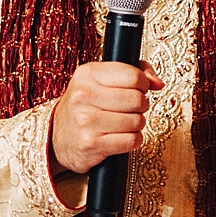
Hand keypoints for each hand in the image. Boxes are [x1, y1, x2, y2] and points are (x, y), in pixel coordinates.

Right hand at [49, 60, 162, 174]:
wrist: (58, 136)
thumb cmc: (86, 105)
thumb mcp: (102, 79)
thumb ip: (135, 72)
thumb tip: (157, 83)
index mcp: (87, 74)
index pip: (134, 76)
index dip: (143, 84)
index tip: (138, 89)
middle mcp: (83, 96)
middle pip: (137, 99)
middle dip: (141, 105)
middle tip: (132, 108)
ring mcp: (86, 121)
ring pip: (136, 121)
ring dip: (137, 124)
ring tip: (125, 122)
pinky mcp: (91, 144)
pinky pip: (131, 141)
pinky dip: (133, 140)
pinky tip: (122, 136)